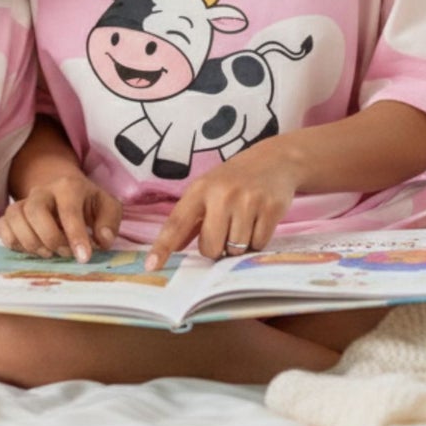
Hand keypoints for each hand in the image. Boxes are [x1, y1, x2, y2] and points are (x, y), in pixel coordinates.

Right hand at [0, 175, 122, 263]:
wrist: (63, 190)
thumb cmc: (87, 203)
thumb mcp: (107, 207)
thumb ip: (109, 222)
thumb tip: (102, 240)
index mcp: (68, 186)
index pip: (68, 210)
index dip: (76, 236)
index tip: (84, 258)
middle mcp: (42, 191)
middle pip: (35, 210)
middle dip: (50, 238)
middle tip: (65, 253)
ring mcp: (23, 201)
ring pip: (14, 217)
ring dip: (31, 242)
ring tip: (49, 253)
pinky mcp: (11, 214)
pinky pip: (2, 226)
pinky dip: (13, 242)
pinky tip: (30, 250)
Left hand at [144, 145, 300, 271]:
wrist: (274, 160)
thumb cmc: (234, 179)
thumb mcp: (207, 190)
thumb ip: (190, 220)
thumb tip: (174, 247)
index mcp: (200, 190)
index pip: (177, 223)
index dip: (163, 246)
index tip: (151, 266)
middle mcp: (222, 194)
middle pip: (210, 247)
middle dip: (216, 248)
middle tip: (224, 232)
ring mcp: (247, 201)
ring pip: (235, 249)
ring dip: (239, 245)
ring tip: (244, 222)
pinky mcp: (270, 208)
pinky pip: (258, 244)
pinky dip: (257, 240)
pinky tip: (258, 221)